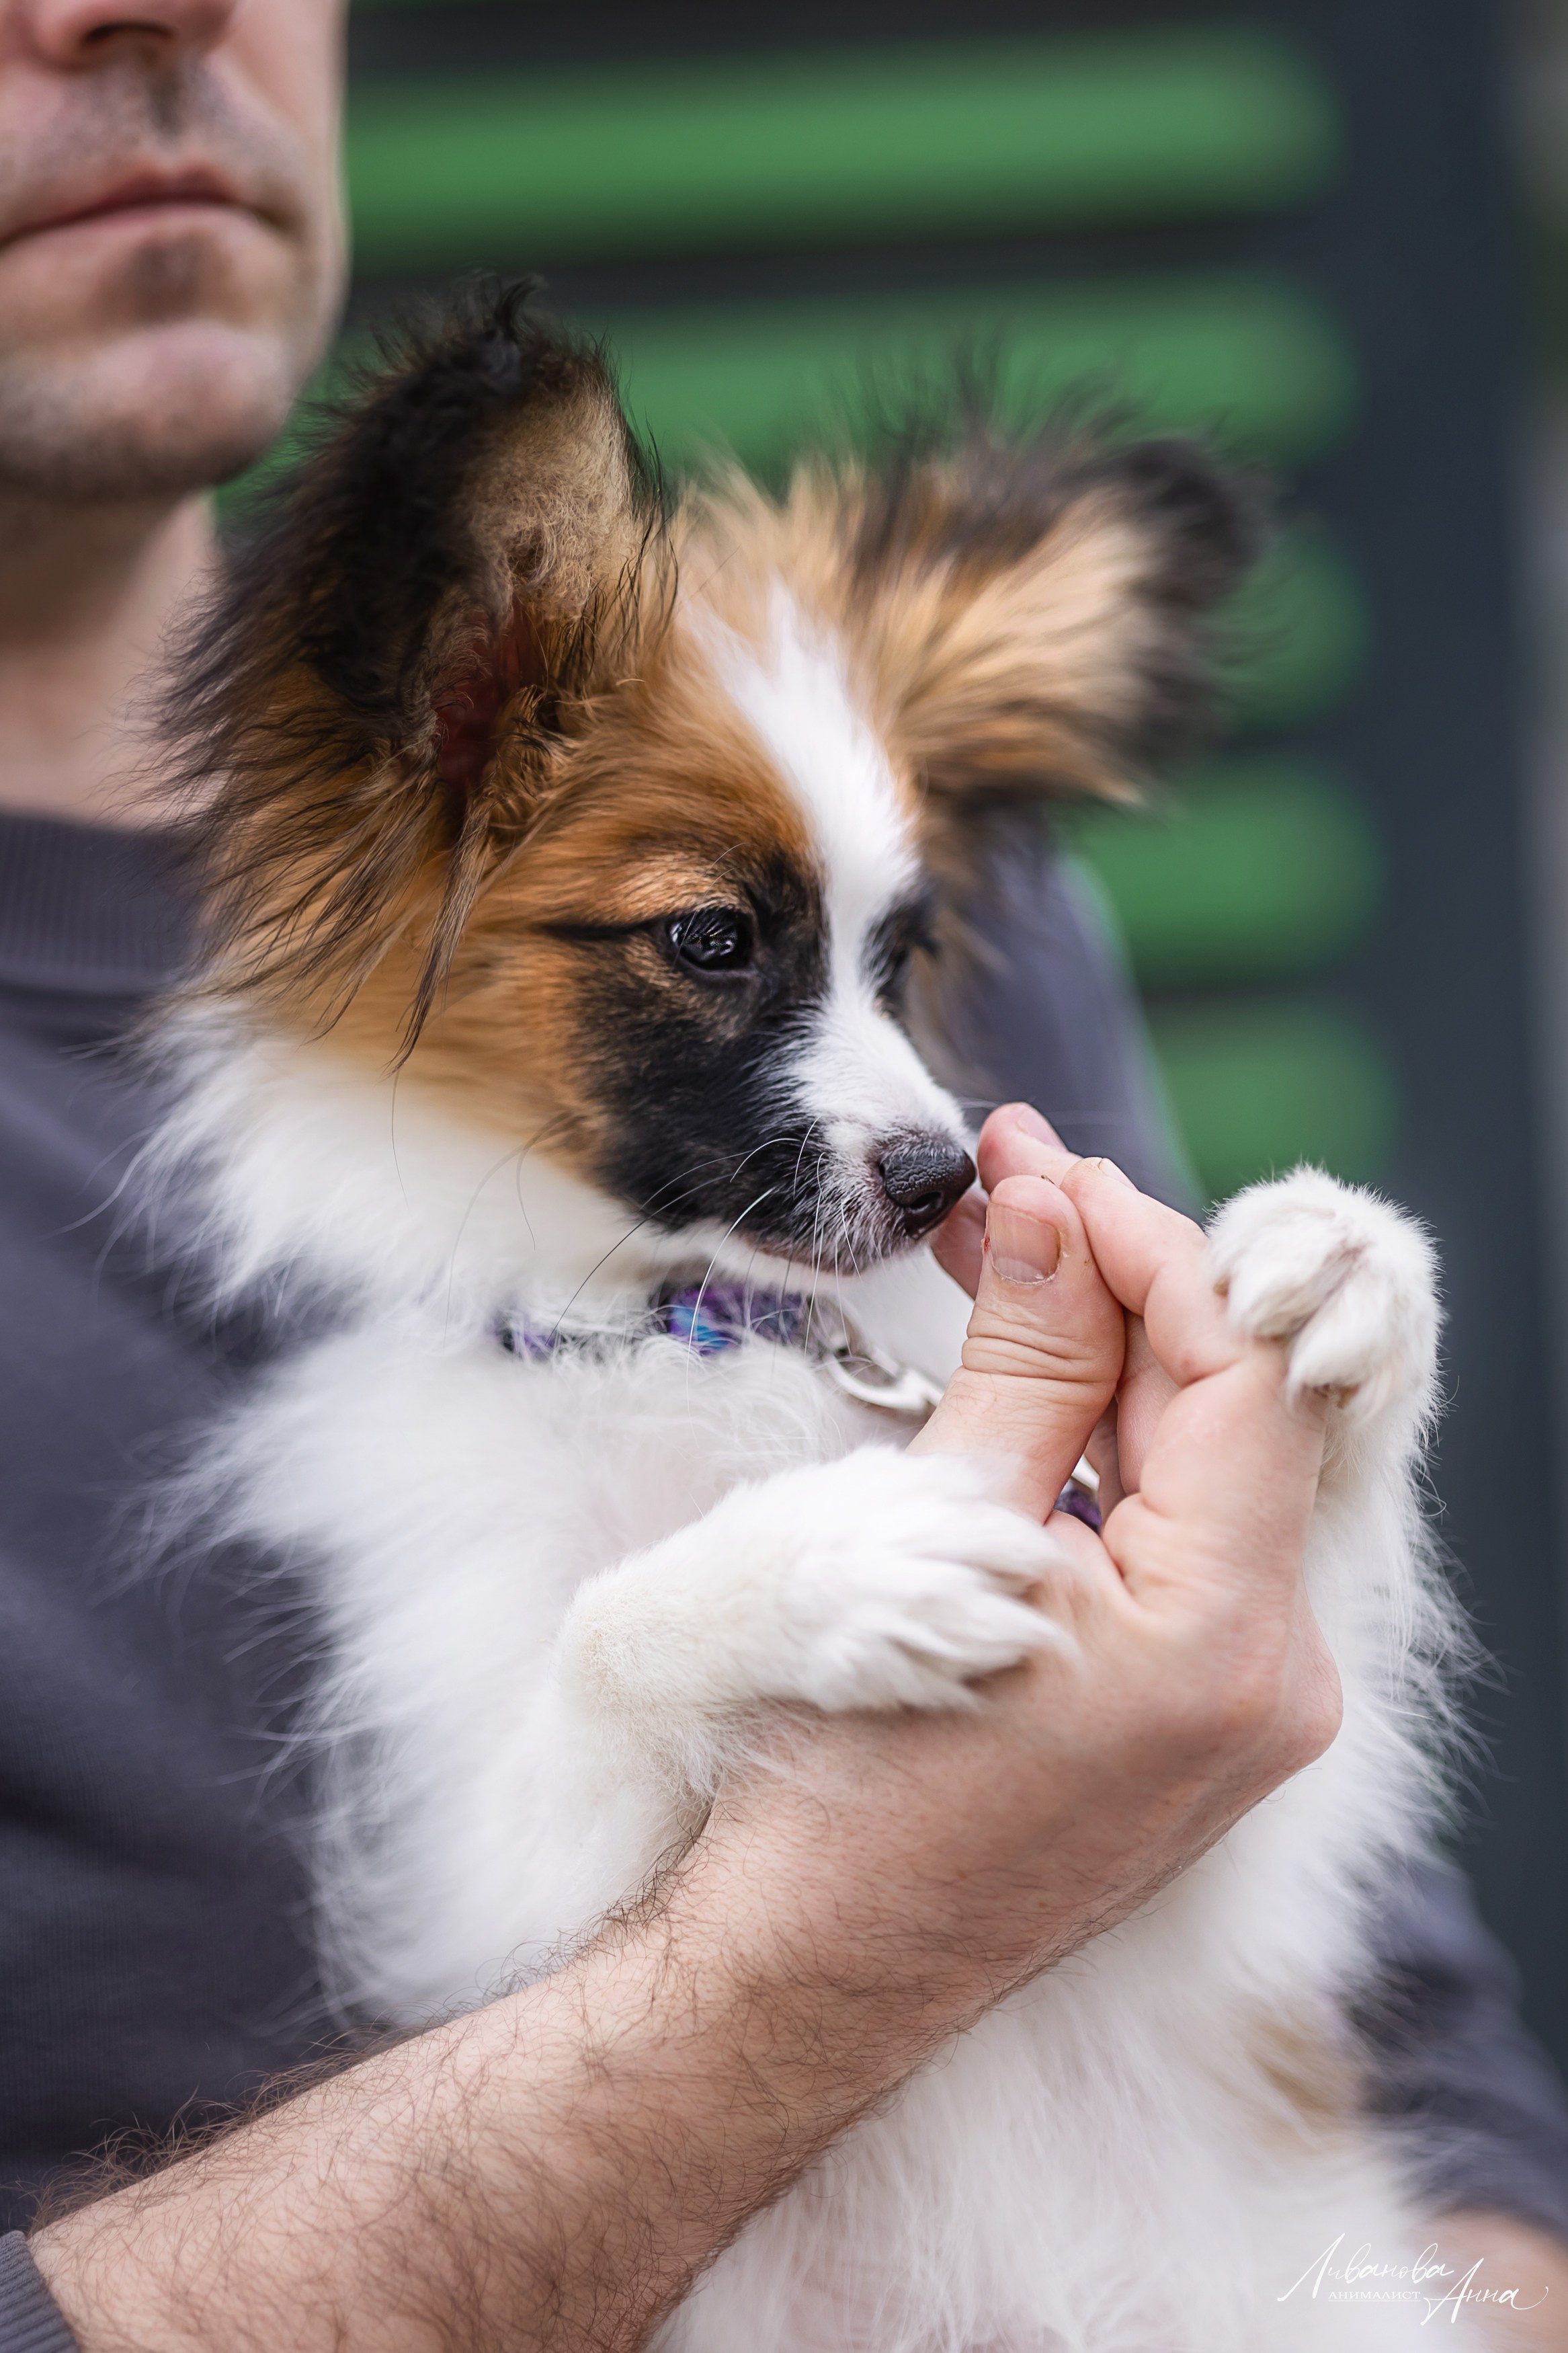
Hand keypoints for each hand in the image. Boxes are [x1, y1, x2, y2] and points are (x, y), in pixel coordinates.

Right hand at [31, 1106, 1344, 2352]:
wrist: (795, 1968)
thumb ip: (1024, 1353)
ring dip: (1102, 1357)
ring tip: (996, 1253)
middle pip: (1230, 1414)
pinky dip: (1103, 1450)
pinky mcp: (1193, 1714)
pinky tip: (1024, 1372)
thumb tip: (1051, 1199)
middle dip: (1116, 1285)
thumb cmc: (829, 1769)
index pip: (1240, 1373)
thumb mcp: (924, 1525)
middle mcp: (1271, 1679)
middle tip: (1008, 1186)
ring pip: (1202, 1468)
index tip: (1043, 1163)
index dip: (1144, 1244)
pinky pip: (1176, 1540)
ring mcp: (1240, 1706)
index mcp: (1225, 1642)